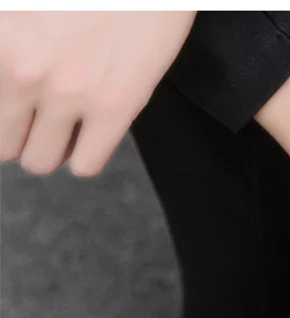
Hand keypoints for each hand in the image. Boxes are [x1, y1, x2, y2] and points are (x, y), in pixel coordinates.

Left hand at [0, 11, 194, 175]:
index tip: (21, 107)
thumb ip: (9, 42)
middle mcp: (21, 69)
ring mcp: (68, 92)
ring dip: (53, 150)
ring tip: (68, 127)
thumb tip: (14, 78)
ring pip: (41, 161)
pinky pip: (86, 165)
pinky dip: (87, 157)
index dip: (4, 112)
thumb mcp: (19, 5)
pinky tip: (95, 133)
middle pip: (5, 144)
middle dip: (21, 136)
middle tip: (39, 120)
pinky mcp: (114, 107)